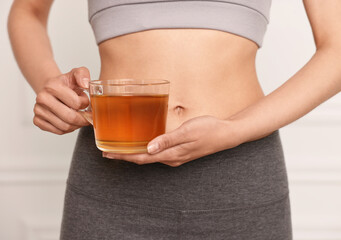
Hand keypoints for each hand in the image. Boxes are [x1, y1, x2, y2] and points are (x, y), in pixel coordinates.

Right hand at [33, 67, 90, 134]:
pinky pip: (58, 131)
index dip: (85, 104)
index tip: (85, 101)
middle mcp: (42, 98)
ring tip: (79, 117)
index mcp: (52, 86)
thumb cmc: (66, 84)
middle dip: (83, 119)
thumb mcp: (76, 74)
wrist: (52, 89)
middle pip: (70, 117)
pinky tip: (70, 121)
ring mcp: (38, 110)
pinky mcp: (37, 120)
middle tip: (87, 116)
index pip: (76, 103)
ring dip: (76, 125)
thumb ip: (83, 74)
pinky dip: (68, 129)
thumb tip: (85, 84)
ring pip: (65, 127)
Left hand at [102, 115, 237, 166]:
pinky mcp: (179, 151)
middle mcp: (171, 158)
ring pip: (150, 157)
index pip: (142, 158)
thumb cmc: (208, 130)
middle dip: (125, 157)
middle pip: (143, 159)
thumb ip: (167, 140)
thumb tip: (148, 148)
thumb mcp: (187, 132)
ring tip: (120, 148)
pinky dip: (145, 150)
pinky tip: (142, 144)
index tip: (108, 154)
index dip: (124, 157)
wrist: (226, 134)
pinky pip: (157, 153)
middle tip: (107, 152)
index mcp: (171, 154)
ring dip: (134, 153)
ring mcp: (176, 156)